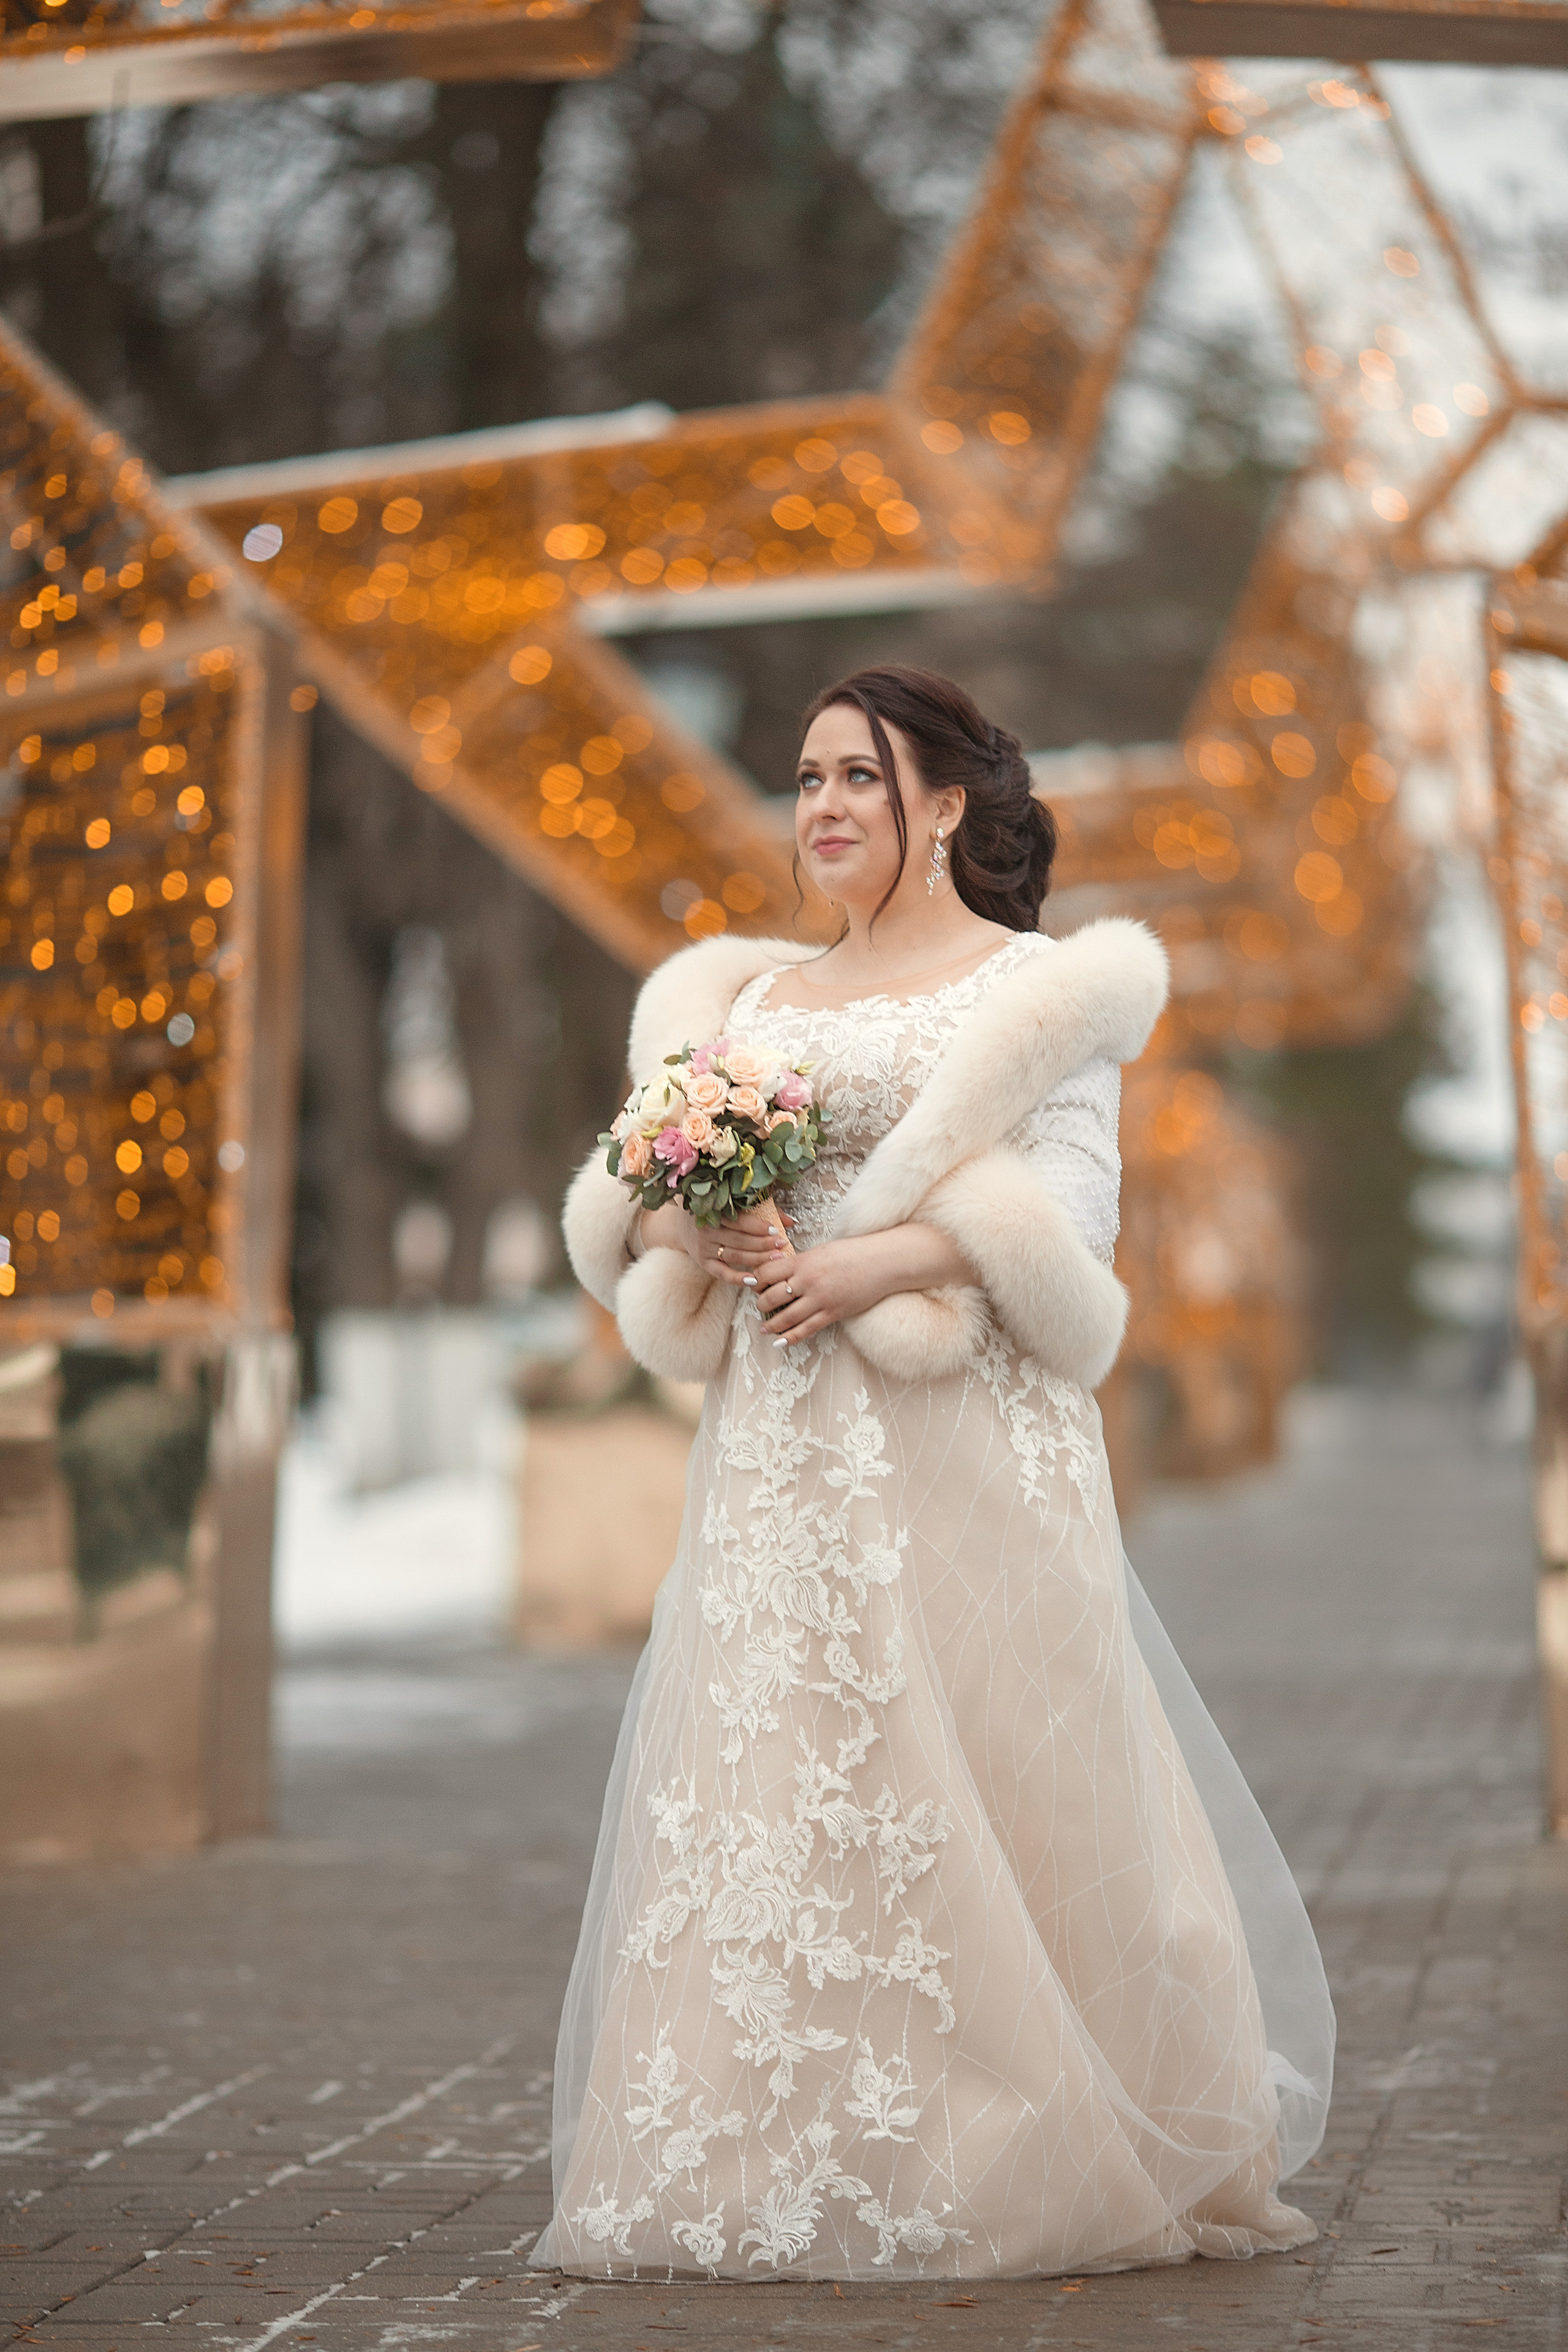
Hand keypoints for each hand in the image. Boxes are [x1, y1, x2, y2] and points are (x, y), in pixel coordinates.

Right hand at [640, 1200, 793, 1283]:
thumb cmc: (715, 1211)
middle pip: (740, 1240)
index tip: (777, 1231)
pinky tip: (754, 1280)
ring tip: (776, 1259)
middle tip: (782, 1246)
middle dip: (763, 1244)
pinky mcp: (704, 1263)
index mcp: (714, 1212)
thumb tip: (792, 1221)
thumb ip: (763, 1210)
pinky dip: (737, 1278)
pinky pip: (722, 1273)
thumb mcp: (733, 1205)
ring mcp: (704, 1248)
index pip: (740, 1221)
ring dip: (757, 1259)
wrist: (681, 1224)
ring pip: (735, 1256)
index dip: (759, 1227)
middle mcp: (707, 1231)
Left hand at [751, 1233, 903, 1347]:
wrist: (883, 1262)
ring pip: (786, 1317)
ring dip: (771, 1324)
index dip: (756, 1280)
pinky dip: (790, 1338)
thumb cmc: (854, 1252)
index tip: (755, 1284)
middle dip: (761, 1304)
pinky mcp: (832, 1313)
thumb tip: (780, 1268)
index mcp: (803, 1262)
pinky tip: (780, 1341)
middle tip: (759, 1306)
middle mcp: (808, 1281)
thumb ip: (800, 1261)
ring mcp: (820, 1299)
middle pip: (771, 1297)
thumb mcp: (821, 1250)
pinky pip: (806, 1330)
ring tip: (764, 1328)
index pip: (766, 1273)